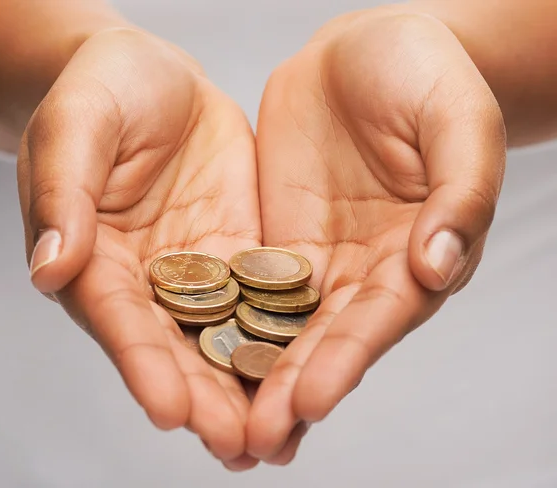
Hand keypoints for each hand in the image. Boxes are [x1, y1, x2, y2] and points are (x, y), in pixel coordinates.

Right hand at [16, 27, 260, 469]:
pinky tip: (312, 371)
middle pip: (178, 347)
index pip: (119, 319)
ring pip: (227, 335)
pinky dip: (285, 336)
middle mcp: (149, 279)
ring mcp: (201, 269)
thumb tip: (49, 268)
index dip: (144, 365)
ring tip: (281, 437)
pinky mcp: (243, 251)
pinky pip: (267, 296)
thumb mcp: (78, 126)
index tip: (172, 410)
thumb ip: (63, 193)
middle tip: (240, 446)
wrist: (156, 79)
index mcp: (96, 258)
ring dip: (251, 385)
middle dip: (208, 398)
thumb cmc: (102, 91)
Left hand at [247, 7, 505, 462]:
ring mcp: (314, 258)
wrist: (370, 50)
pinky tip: (191, 353)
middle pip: (323, 339)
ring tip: (216, 424)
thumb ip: (459, 193)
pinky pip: (242, 283)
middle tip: (252, 441)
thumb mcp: (456, 123)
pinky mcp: (272, 238)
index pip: (379, 319)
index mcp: (417, 256)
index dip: (346, 360)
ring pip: (278, 325)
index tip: (311, 400)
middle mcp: (363, 271)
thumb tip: (438, 265)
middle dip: (289, 389)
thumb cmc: (428, 77)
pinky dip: (221, 320)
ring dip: (249, 374)